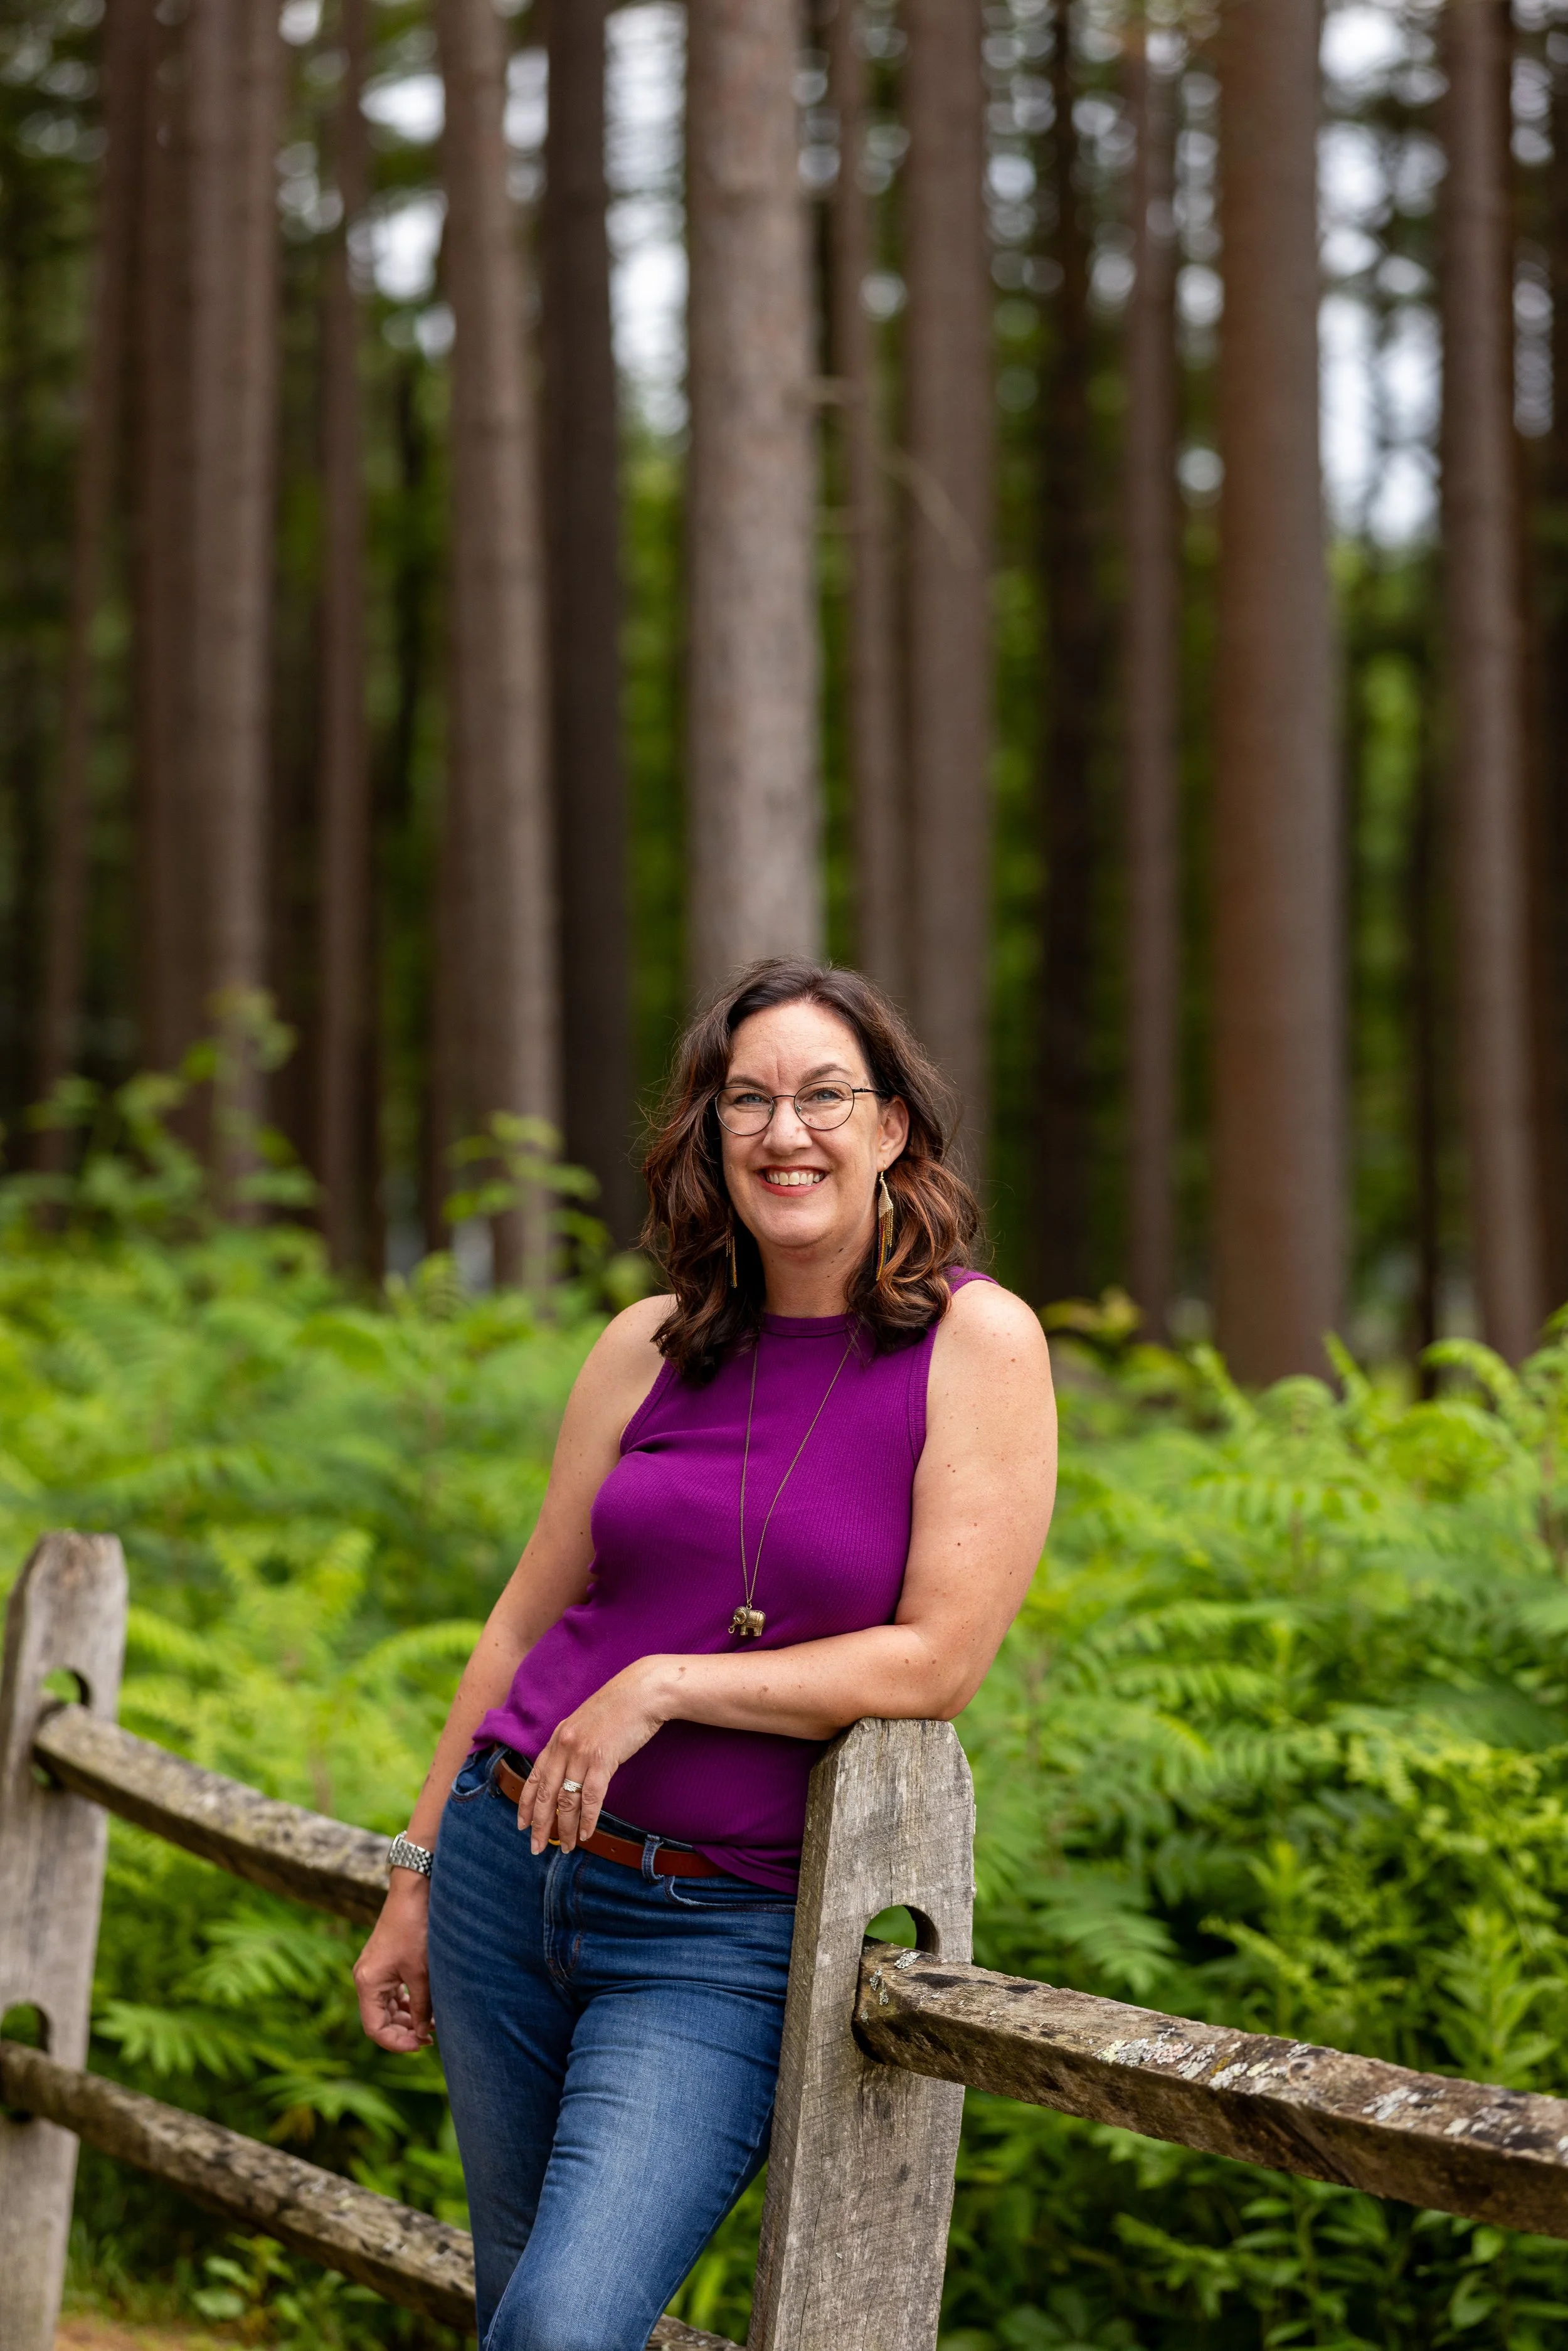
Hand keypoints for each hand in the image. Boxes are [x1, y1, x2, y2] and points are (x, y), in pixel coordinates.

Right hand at [353, 1876, 433, 2052]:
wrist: (415, 1891)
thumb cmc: (416, 1929)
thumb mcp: (422, 1973)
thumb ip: (422, 2007)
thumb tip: (423, 2035)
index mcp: (367, 1983)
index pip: (375, 2029)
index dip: (398, 2043)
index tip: (422, 2045)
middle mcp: (366, 1978)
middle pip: (379, 2020)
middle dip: (404, 2032)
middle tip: (431, 2037)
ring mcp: (374, 1971)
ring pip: (387, 2008)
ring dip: (407, 2019)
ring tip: (433, 2024)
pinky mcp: (385, 1963)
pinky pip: (392, 1993)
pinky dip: (407, 2003)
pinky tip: (426, 2006)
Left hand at [519, 1657, 670, 1853]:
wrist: (642, 1691)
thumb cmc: (619, 1707)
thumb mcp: (586, 1723)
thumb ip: (574, 1745)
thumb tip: (570, 1771)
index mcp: (558, 1737)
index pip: (534, 1776)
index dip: (527, 1803)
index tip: (522, 1824)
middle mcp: (564, 1746)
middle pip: (545, 1793)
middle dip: (539, 1824)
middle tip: (536, 1847)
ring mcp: (582, 1753)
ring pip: (567, 1800)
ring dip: (565, 1828)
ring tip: (566, 1847)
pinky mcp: (602, 1760)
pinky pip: (591, 1798)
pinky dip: (587, 1820)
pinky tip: (586, 1834)